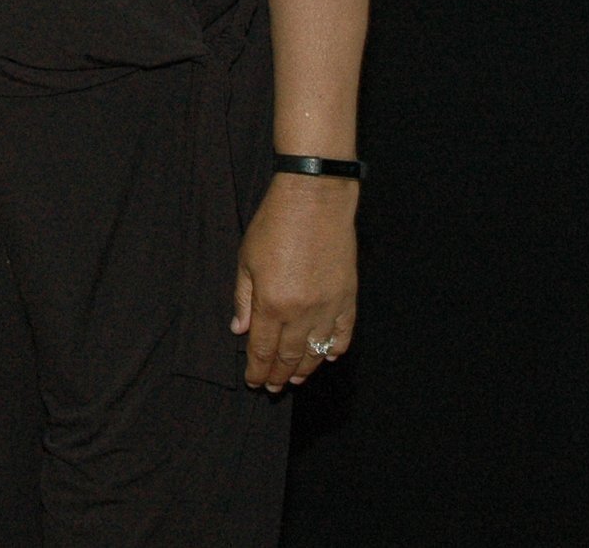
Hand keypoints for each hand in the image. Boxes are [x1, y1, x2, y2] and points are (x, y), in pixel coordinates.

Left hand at [232, 172, 358, 390]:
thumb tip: (239, 330)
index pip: (263, 349)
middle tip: (272, 387)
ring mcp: (329, 307)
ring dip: (305, 368)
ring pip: (316, 350)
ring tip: (295, 379)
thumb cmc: (274, 225)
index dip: (257, 369)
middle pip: (289, 355)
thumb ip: (244, 299)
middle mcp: (302, 313)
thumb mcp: (247, 260)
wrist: (315, 202)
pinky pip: (343, 334)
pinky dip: (335, 349)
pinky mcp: (348, 298)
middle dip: (278, 374)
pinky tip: (328, 357)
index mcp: (272, 304)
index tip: (254, 382)